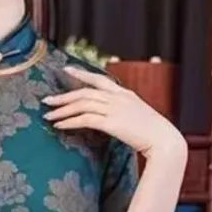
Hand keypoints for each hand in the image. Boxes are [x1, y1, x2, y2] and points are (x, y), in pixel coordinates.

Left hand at [42, 67, 186, 160]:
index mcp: (124, 94)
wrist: (164, 141)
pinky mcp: (112, 122)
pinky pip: (85, 119)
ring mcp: (115, 109)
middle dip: (64, 96)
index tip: (66, 70)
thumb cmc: (153, 134)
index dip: (81, 74)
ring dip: (63, 110)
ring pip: (82, 104)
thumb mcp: (137, 116)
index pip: (99, 79)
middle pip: (85, 92)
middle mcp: (118, 97)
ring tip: (48, 115)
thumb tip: (110, 117)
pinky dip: (70, 122)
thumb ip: (123, 112)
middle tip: (47, 100)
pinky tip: (59, 125)